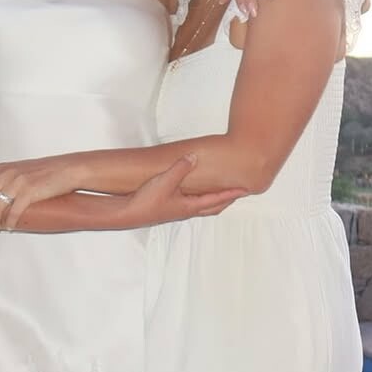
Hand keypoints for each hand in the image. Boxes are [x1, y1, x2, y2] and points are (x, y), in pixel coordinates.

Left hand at [0, 156, 82, 231]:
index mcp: (4, 167)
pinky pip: (13, 212)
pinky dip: (9, 222)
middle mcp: (7, 173)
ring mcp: (18, 182)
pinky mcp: (30, 193)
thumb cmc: (47, 171)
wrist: (69, 169)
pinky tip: (9, 227)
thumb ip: (7, 177)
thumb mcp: (22, 170)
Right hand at [120, 157, 245, 227]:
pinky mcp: (168, 209)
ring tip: (221, 192)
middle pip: (213, 207)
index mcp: (190, 207)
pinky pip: (191, 204)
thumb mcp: (165, 181)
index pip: (217, 199)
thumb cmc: (146, 202)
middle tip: (238, 192)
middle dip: (226, 199)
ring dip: (214, 200)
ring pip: (202, 207)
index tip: (245, 190)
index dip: (231, 193)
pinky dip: (200, 199)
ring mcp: (177, 211)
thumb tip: (194, 157)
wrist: (127, 214)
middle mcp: (186, 211)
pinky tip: (195, 192)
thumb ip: (180, 168)